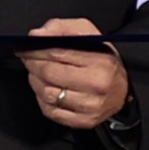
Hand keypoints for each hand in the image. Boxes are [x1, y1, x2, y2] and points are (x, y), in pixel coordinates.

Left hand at [22, 18, 129, 135]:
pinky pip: (50, 111)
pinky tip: (46, 90)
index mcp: (99, 61)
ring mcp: (89, 106)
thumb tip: (36, 35)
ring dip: (36, 82)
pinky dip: (42, 100)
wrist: (123, 88)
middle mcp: (96, 85)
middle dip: (32, 64)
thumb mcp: (88, 34)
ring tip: (37, 73)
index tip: (24, 48)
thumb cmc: (103, 59)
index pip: (57, 53)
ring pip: (47, 94)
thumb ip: (61, 28)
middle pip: (49, 74)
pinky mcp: (83, 121)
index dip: (35, 50)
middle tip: (27, 59)